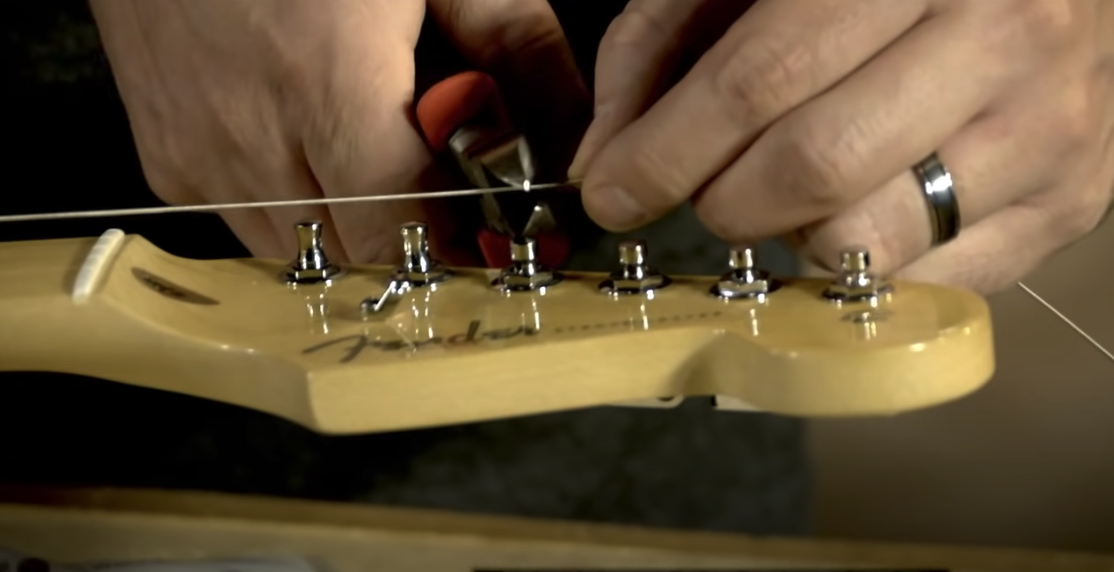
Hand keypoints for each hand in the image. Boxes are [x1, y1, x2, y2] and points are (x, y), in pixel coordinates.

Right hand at [90, 0, 586, 263]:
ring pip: (300, 249)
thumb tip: (567, 135)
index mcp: (325, 82)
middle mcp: (250, 135)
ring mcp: (196, 154)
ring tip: (372, 159)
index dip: (455, 247)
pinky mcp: (164, 158)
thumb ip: (513, 47)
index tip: (490, 234)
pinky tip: (311, 150)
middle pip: (355, 255)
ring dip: (351, 227)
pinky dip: (294, 207)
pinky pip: (245, 223)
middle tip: (443, 192)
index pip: (400, 234)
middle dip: (412, 239)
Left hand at [570, 0, 1113, 292]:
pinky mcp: (1072, 202)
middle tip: (710, 193)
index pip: (760, 82)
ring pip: (871, 244)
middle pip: (814, 171)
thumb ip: (663, 44)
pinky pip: (933, 284)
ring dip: (797, 239)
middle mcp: (1000, 38)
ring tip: (796, 196)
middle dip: (726, 204)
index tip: (615, 193)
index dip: (667, 152)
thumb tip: (602, 163)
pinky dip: (866, 271)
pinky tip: (858, 217)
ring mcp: (1048, 129)